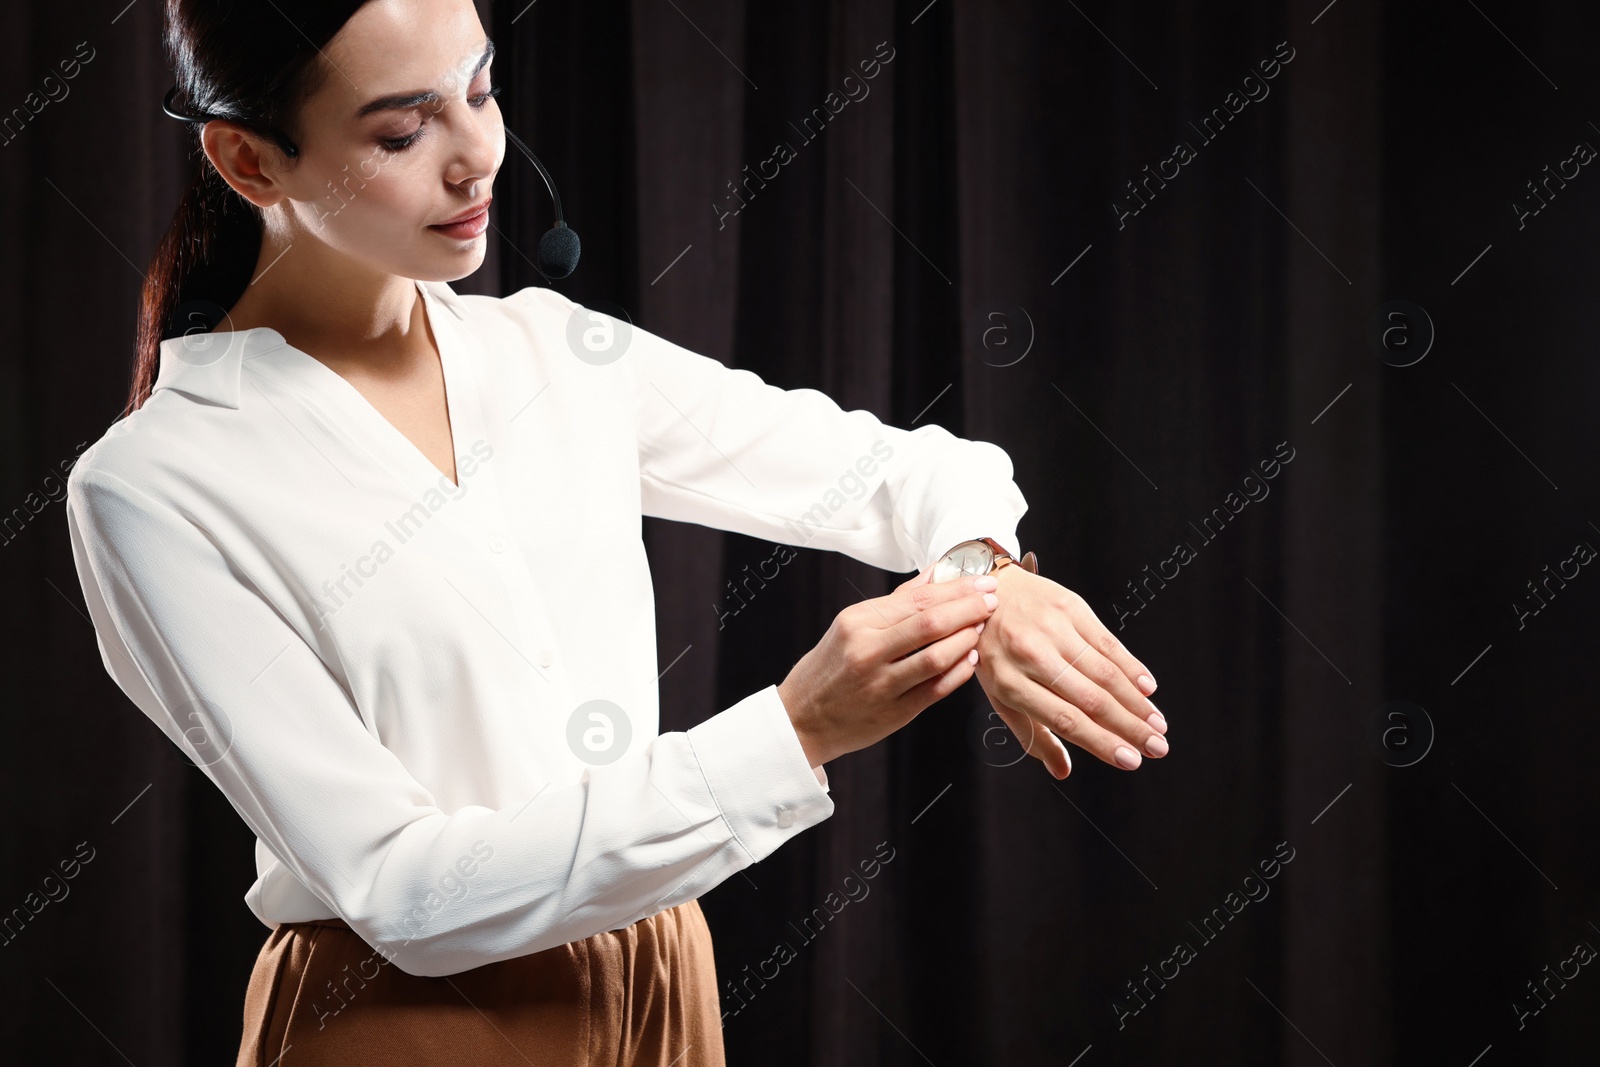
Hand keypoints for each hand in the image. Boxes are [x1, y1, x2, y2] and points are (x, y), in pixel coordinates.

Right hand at [778, 564, 999, 768]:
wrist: (801, 718)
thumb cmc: (830, 667)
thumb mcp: (851, 625)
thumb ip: (896, 601)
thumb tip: (936, 573)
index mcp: (857, 622)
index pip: (917, 598)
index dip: (956, 588)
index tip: (982, 580)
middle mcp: (867, 651)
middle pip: (930, 623)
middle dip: (969, 608)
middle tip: (993, 599)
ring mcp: (881, 684)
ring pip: (937, 656)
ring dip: (967, 638)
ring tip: (982, 627)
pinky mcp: (895, 712)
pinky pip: (936, 689)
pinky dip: (958, 671)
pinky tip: (971, 658)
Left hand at [974, 563, 1166, 777]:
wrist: (985, 594)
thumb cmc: (994, 652)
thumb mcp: (999, 694)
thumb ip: (1030, 734)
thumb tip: (1061, 771)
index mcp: (1009, 683)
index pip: (1065, 719)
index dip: (1101, 742)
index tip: (1130, 760)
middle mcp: (1031, 655)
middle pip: (1090, 699)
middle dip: (1130, 727)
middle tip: (1158, 748)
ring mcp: (1052, 629)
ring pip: (1104, 672)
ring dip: (1137, 702)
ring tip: (1158, 724)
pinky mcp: (1070, 608)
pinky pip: (1108, 642)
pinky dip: (1131, 667)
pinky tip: (1148, 688)